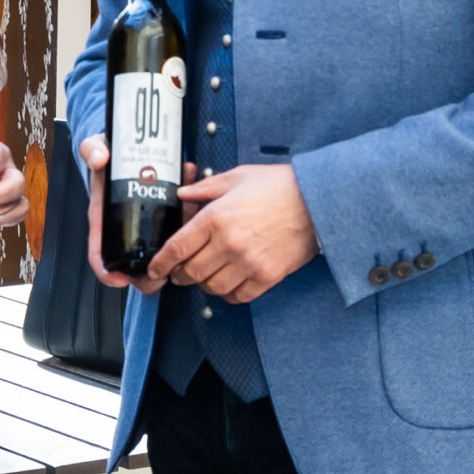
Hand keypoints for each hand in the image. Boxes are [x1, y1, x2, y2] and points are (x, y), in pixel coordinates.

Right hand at [79, 134, 174, 295]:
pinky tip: (193, 198)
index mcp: (104, 217)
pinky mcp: (163, 208)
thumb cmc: (107, 152)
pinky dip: (188, 214)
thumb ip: (93, 150)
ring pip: (158, 247)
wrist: (123, 141)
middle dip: (146, 274)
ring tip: (186, 250)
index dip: (108, 271)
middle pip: (132, 261)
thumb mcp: (95, 148)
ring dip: (173, 255)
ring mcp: (145, 218)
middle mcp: (124, 222)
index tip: (120, 279)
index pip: (101, 252)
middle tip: (162, 276)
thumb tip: (99, 158)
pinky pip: (176, 220)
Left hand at [147, 165, 318, 305]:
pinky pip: (238, 296)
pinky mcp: (267, 277)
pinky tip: (229, 281)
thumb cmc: (280, 187)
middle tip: (179, 271)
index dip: (161, 262)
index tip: (156, 269)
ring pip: (212, 287)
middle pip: (191, 272)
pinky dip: (228, 293)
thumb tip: (183, 194)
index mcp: (217, 217)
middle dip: (180, 274)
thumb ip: (205, 188)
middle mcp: (229, 243)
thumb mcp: (237, 177)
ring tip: (206, 274)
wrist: (318, 201)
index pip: (178, 247)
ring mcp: (248, 263)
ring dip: (204, 283)